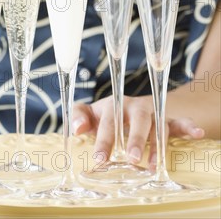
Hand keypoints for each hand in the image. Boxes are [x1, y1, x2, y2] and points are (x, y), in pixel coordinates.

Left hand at [73, 95, 204, 167]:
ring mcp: (151, 114)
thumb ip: (78, 116)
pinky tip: (196, 133)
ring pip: (157, 126)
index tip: (99, 158)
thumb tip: (76, 128)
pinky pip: (177, 123)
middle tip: (131, 159)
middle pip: (137, 121)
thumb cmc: (104, 115)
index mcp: (113, 105)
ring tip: (153, 166)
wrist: (126, 106)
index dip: (104, 140)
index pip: (109, 122)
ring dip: (156, 145)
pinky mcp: (166, 120)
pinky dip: (187, 126)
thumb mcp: (89, 113)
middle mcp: (134, 108)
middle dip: (135, 139)